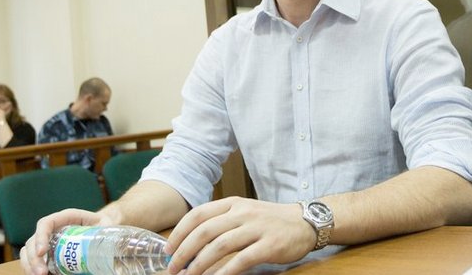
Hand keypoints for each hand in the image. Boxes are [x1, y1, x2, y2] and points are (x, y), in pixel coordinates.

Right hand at [20, 208, 113, 274]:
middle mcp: (53, 228)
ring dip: (30, 265)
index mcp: (65, 217)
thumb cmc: (104, 226)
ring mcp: (48, 241)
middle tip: (42, 273)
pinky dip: (32, 268)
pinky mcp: (49, 253)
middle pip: (33, 240)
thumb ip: (106, 232)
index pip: (46, 224)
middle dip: (33, 258)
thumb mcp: (105, 226)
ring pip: (29, 252)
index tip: (42, 252)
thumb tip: (115, 248)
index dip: (41, 237)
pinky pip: (34, 260)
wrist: (104, 228)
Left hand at [166, 197, 315, 274]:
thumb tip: (190, 245)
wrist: (304, 222)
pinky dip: (224, 272)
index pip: (197, 215)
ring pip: (219, 246)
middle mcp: (242, 213)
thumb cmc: (270, 221)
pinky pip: (241, 260)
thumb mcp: (244, 213)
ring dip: (199, 265)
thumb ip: (221, 223)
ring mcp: (256, 228)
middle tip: (172, 269)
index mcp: (232, 204)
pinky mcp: (269, 245)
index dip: (179, 233)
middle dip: (184, 252)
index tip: (167, 250)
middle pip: (204, 232)